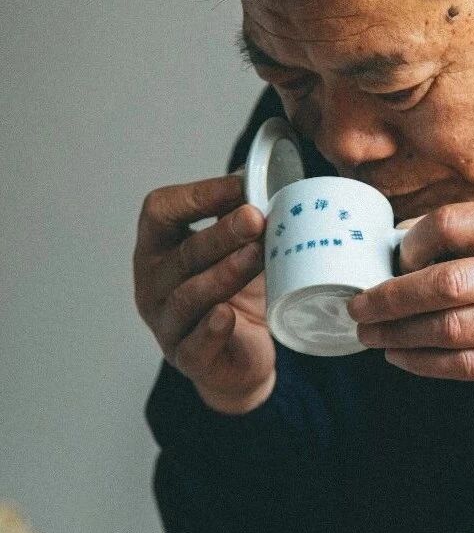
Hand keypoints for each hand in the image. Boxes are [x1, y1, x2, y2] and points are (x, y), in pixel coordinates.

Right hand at [133, 174, 274, 414]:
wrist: (243, 353)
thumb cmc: (236, 290)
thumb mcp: (237, 245)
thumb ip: (240, 213)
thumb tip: (261, 175)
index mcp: (159, 247)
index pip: (161, 211)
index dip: (198, 195)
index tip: (242, 184)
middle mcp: (153, 283)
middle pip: (183, 252)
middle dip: (222, 233)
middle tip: (256, 217)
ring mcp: (167, 323)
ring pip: (190, 295)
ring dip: (225, 273)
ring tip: (258, 255)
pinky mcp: (187, 357)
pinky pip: (195, 343)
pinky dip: (210, 329)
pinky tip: (227, 315)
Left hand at [350, 202, 473, 434]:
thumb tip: (402, 240)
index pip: (454, 223)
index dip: (413, 243)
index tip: (393, 260)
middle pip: (446, 283)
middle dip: (390, 297)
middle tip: (357, 305)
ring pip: (449, 329)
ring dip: (398, 334)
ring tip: (369, 333)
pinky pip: (465, 365)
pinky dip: (424, 363)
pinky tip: (400, 356)